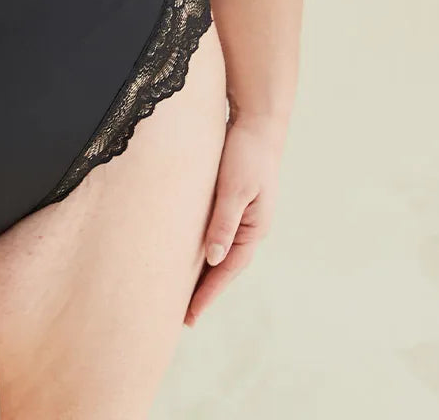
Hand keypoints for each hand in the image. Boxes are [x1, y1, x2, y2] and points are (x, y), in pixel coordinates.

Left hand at [185, 112, 286, 326]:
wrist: (257, 123)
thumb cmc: (246, 154)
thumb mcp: (234, 189)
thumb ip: (224, 223)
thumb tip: (214, 259)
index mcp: (254, 228)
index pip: (227, 270)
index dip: (208, 294)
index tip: (189, 316)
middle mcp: (250, 227)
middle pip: (224, 267)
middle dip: (205, 290)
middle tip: (182, 316)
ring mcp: (242, 215)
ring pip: (219, 251)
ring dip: (203, 271)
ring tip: (182, 292)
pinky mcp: (232, 201)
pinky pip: (215, 233)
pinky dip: (203, 248)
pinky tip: (189, 254)